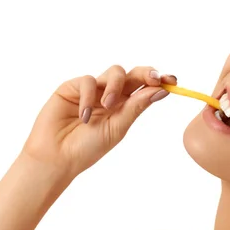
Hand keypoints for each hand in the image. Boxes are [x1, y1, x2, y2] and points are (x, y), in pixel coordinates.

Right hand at [22, 65, 175, 179]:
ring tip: (107, 106)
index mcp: (126, 107)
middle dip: (146, 73)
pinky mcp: (72, 87)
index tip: (172, 81)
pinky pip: (87, 81)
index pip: (145, 88)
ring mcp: (93, 90)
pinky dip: (88, 96)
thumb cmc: (87, 148)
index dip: (159, 81)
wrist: (57, 157)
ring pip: (114, 72)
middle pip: (134, 75)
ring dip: (115, 86)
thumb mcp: (118, 128)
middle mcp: (111, 95)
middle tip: (154, 79)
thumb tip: (161, 91)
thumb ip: (136, 107)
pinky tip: (84, 115)